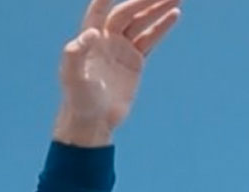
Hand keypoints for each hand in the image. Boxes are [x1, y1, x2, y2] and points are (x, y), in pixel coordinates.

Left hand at [54, 0, 181, 145]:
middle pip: (127, 13)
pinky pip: (150, 38)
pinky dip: (162, 26)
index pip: (99, 9)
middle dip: (145, 0)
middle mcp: (106, 40)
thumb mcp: (73, 78)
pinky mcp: (134, 62)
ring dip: (158, 9)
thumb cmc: (78, 100)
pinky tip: (175, 13)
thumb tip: (91, 33)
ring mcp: (121, 50)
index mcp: (90, 40)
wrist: (91, 122)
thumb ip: (75, 55)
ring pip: (142, 23)